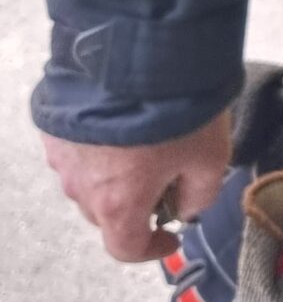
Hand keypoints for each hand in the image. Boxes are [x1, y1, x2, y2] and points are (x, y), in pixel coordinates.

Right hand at [41, 114, 231, 262]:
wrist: (134, 52)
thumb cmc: (176, 112)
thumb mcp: (210, 157)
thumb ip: (201, 193)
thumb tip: (188, 208)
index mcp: (117, 204)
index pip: (125, 247)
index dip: (151, 248)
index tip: (171, 235)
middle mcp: (80, 187)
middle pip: (106, 214)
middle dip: (136, 207)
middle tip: (167, 181)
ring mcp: (61, 155)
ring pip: (89, 181)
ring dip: (115, 175)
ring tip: (146, 146)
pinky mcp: (52, 125)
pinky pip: (76, 150)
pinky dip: (98, 148)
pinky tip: (122, 125)